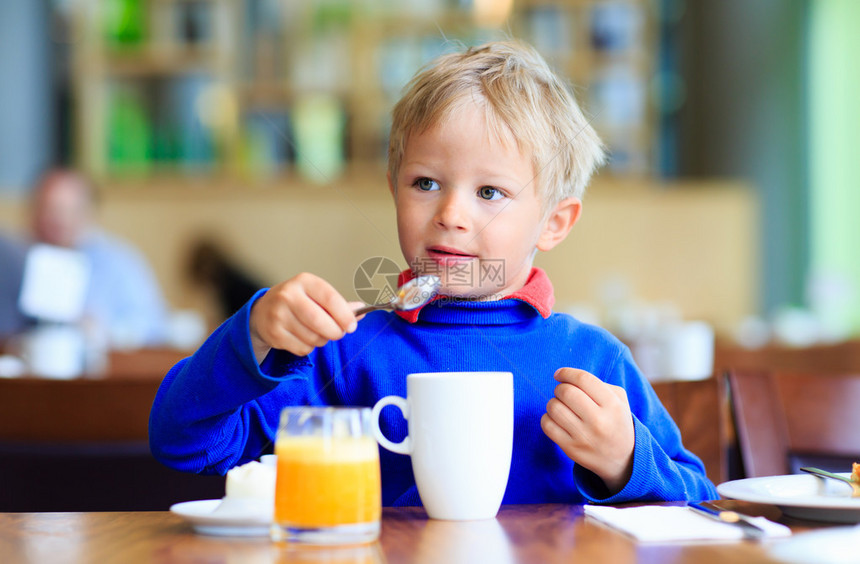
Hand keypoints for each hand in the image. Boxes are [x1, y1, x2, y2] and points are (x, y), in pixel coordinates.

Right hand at [249, 272, 362, 361]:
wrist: (263, 311)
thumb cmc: (297, 302)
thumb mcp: (315, 295)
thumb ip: (338, 304)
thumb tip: (362, 311)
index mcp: (304, 282)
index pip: (330, 298)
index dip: (344, 315)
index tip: (352, 325)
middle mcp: (288, 295)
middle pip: (320, 321)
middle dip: (335, 331)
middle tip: (339, 333)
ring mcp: (278, 315)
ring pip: (312, 337)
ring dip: (322, 340)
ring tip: (317, 333)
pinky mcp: (274, 333)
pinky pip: (302, 348)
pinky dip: (308, 347)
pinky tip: (303, 338)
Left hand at [540, 368, 634, 493]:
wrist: (623, 460)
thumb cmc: (616, 422)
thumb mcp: (619, 401)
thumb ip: (599, 384)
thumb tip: (568, 377)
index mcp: (612, 405)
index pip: (583, 379)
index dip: (566, 373)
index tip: (559, 374)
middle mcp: (599, 421)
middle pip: (566, 392)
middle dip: (560, 388)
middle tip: (563, 393)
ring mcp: (584, 436)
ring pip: (554, 408)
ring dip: (553, 403)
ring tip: (561, 406)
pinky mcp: (571, 448)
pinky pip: (547, 425)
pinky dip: (547, 418)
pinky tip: (556, 420)